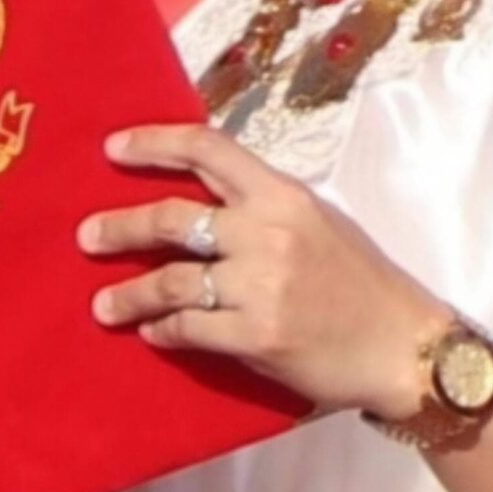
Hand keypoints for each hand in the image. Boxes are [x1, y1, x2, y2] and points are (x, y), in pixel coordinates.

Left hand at [78, 124, 450, 418]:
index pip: (208, 149)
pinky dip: (162, 330)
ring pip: (169, 280)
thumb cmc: (362, 283)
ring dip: (128, 294)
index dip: (153, 143)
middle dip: (119, 227)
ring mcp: (260, 285)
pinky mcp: (256, 335)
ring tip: (103, 305)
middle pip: (170, 218)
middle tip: (86, 237)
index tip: (111, 149)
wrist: (406, 348)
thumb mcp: (319, 221)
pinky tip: (152, 334)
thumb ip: (262, 206)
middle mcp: (267, 232)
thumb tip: (200, 197)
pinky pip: (188, 328)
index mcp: (282, 195)